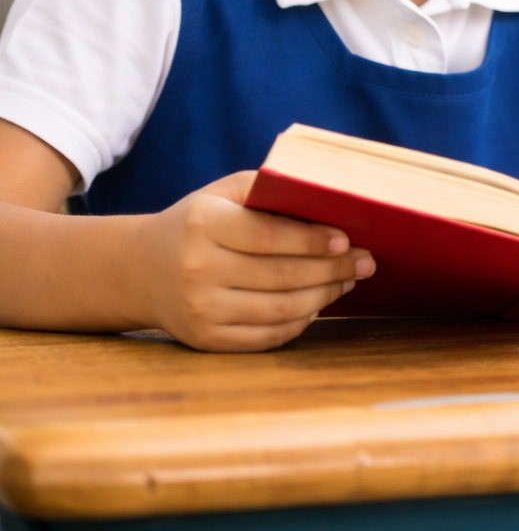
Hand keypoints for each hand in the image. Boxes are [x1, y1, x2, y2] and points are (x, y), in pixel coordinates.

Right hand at [137, 171, 375, 350]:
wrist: (141, 270)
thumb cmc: (197, 223)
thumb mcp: (222, 193)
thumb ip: (268, 191)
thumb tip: (328, 201)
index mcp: (203, 224)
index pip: (269, 236)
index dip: (312, 241)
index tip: (347, 240)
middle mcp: (197, 269)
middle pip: (282, 276)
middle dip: (332, 270)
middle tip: (365, 262)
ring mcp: (201, 309)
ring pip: (280, 310)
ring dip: (324, 296)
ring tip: (348, 281)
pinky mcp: (206, 339)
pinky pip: (268, 336)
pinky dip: (301, 322)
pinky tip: (318, 304)